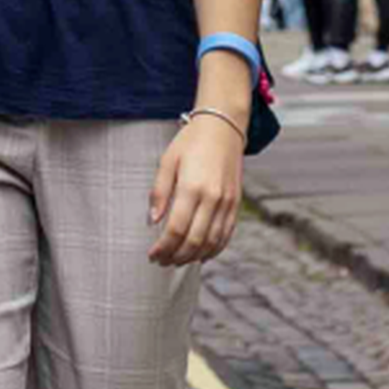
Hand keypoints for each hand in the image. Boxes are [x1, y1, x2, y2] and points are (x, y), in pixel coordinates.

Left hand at [146, 105, 247, 266]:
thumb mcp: (168, 160)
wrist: (223, 126)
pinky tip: (200, 255)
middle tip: (162, 261)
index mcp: (192, 187)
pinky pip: (225, 235)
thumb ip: (159, 192)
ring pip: (211, 243)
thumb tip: (153, 221)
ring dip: (193, 257)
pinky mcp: (235, 204)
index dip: (163, 247)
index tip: (152, 255)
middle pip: (194, 241)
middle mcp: (212, 198)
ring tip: (177, 260)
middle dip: (175, 257)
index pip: (176, 229)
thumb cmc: (191, 141)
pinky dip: (213, 250)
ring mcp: (227, 203)